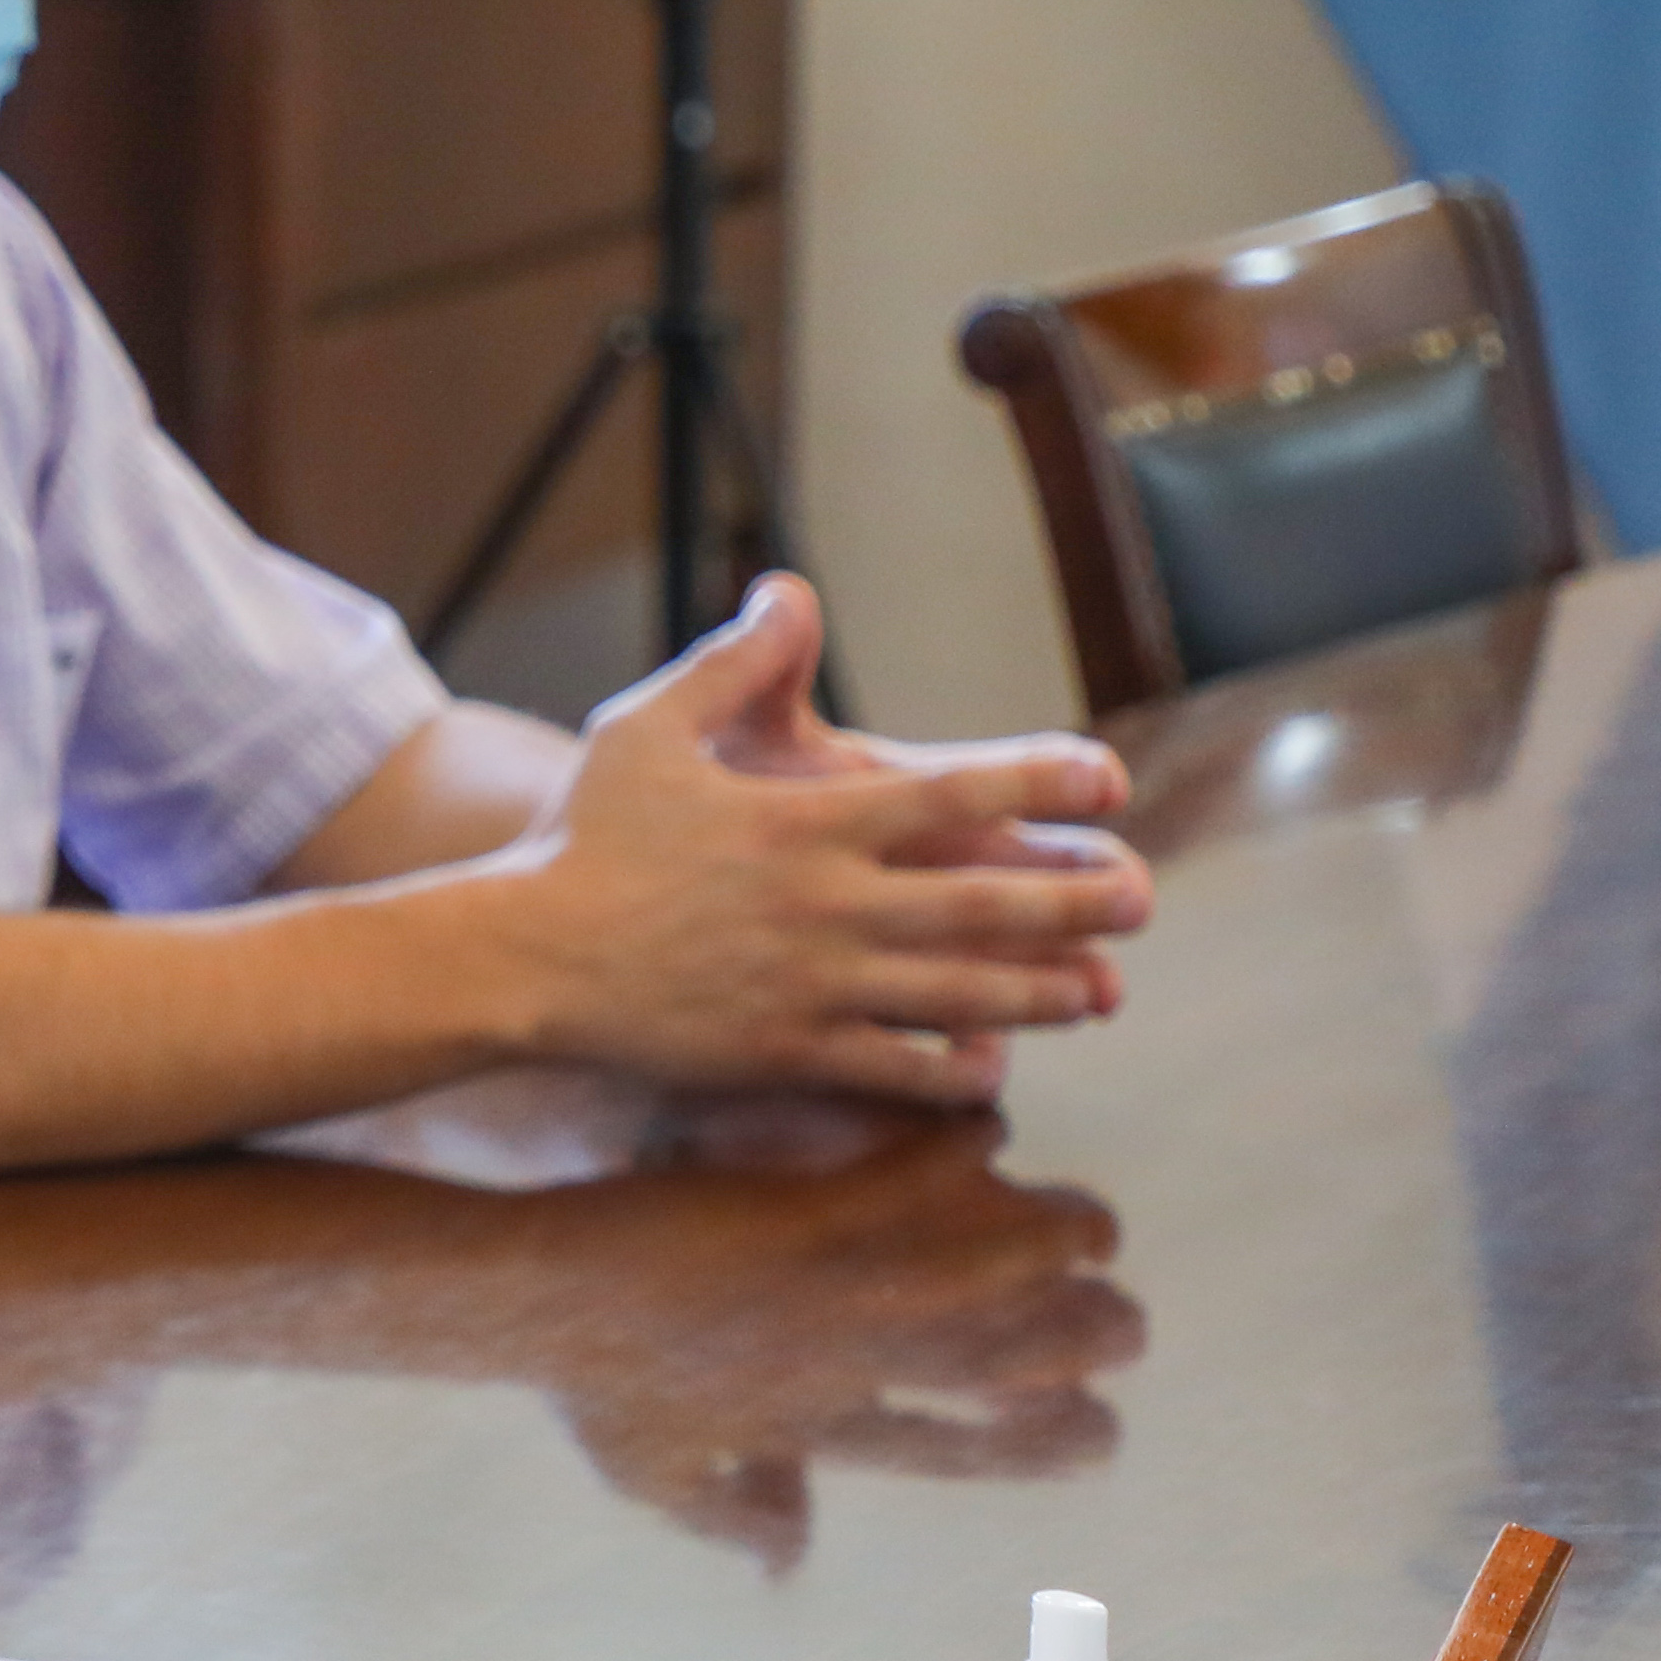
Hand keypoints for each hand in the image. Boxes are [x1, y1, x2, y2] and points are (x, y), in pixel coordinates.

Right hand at [490, 578, 1151, 1102]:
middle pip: (983, 903)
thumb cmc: (582, 838)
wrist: (521, 958)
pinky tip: (995, 1066)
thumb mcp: (645, 729)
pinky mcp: (784, 1051)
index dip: (1042, 784)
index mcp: (805, 822)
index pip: (953, 797)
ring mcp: (811, 985)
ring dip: (1042, 991)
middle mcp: (825, 905)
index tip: (1107, 782)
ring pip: (957, 993)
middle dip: (1075, 900)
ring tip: (1102, 990)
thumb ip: (733, 665)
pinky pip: (892, 1067)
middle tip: (1140, 898)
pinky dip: (953, 1069)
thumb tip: (790, 591)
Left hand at [526, 1114, 1144, 1557]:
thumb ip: (745, 1519)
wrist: (534, 1294)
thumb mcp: (663, 1478)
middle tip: (1128, 1327)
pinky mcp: (812, 1206)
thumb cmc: (588, 1383)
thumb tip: (793, 1568)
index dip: (1047, 1446)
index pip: (966, 1450)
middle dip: (1088, 1347)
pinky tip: (994, 1127)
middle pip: (1013, 1362)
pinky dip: (966, 1144)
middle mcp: (853, 1359)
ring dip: (1058, 1242)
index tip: (1103, 1436)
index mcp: (827, 1425)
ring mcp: (837, 1281)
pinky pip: (921, 1172)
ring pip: (997, 1266)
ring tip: (1095, 1231)